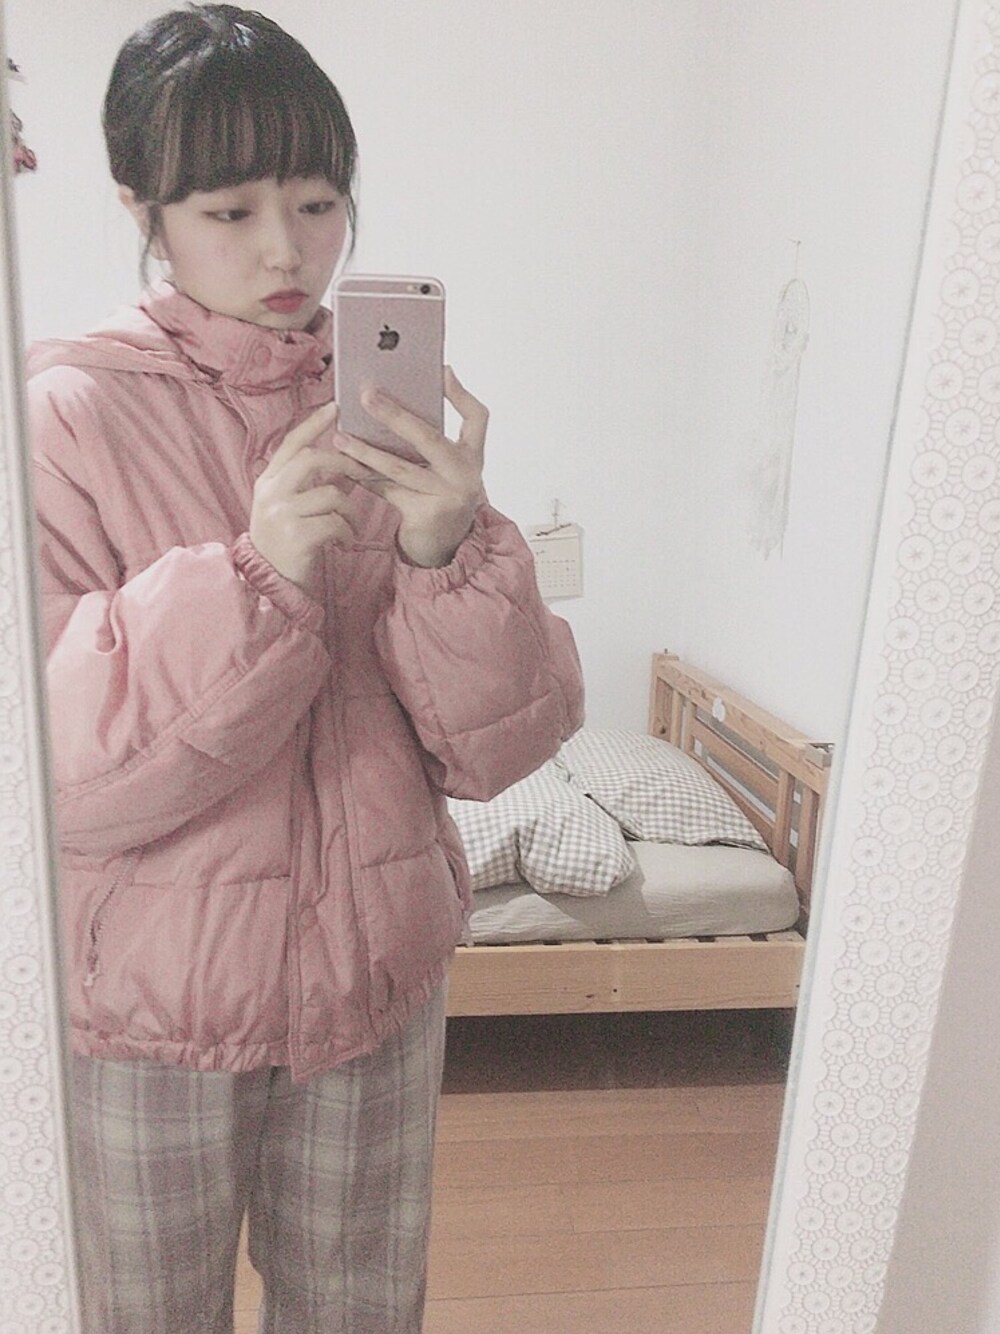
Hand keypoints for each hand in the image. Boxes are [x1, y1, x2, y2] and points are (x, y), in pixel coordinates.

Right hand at [249, 403, 367, 596]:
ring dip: (349, 508)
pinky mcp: (296, 537)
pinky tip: (343, 542)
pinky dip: (347, 531)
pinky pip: (335, 522)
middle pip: (312, 459)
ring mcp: (281, 514)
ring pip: (330, 493)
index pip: (291, 443)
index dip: (314, 424)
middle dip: (343, 464)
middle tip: (363, 473)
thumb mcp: (288, 509)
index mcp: (267, 482)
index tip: (335, 407)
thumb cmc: (286, 545)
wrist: (269, 586)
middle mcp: (270, 493)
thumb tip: (343, 465)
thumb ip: (308, 486)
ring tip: (348, 525)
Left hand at [334, 366, 486, 567]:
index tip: (441, 371)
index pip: (477, 417)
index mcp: (472, 456)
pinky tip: (345, 465)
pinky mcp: (426, 514)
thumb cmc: (440, 498)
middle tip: (366, 395)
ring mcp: (448, 496)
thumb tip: (398, 400)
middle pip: (429, 437)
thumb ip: (432, 441)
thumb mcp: (446, 468)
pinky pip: (388, 489)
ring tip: (341, 436)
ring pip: (400, 467)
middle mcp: (466, 474)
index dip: (460, 394)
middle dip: (395, 414)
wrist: (444, 546)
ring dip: (366, 450)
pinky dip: (365, 477)